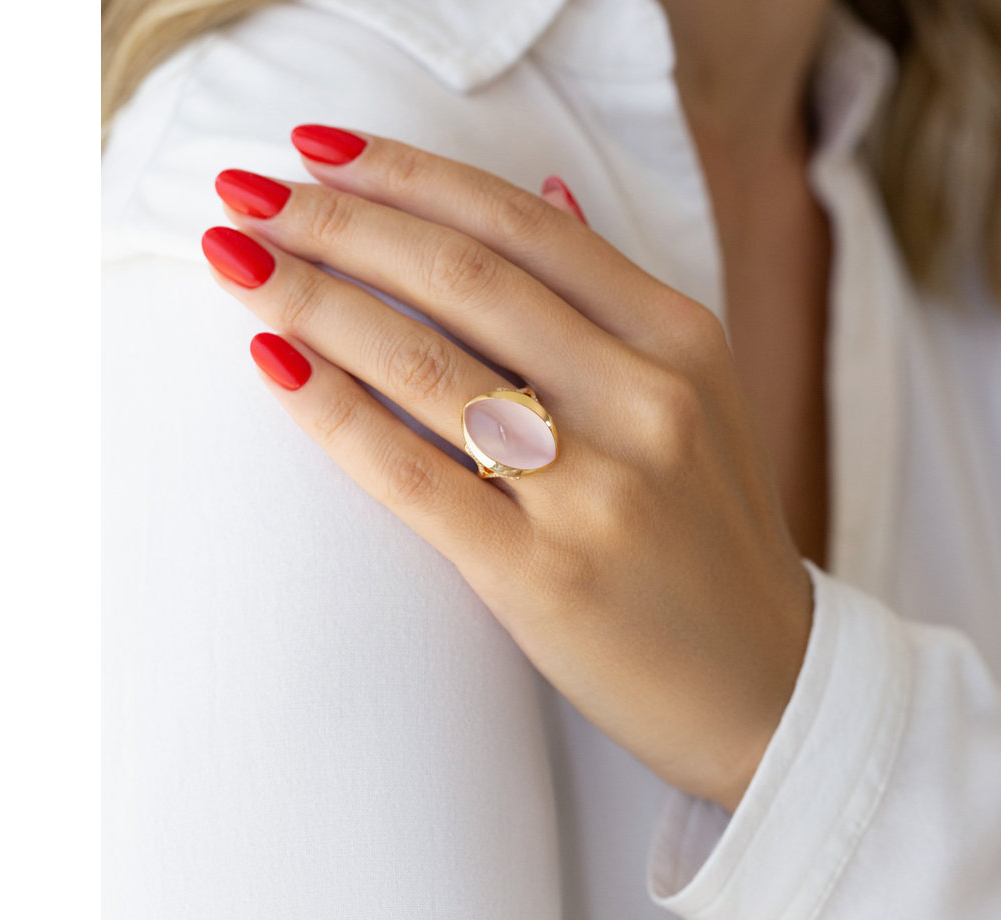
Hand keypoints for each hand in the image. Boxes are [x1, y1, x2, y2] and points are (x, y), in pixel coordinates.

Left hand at [201, 126, 811, 810]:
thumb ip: (615, 298)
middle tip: (242, 190)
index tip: (314, 147)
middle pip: (464, 277)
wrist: (767, 691)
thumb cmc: (710, 539)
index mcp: (680, 339)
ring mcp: (599, 489)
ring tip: (233, 258)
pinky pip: (415, 477)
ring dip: (313, 298)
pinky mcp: (546, 576)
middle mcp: (645, 400)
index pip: (522, 226)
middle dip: (339, 221)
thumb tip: (542, 192)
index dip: (408, 173)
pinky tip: (271, 361)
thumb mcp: (700, 396)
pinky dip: (334, 410)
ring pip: (428, 364)